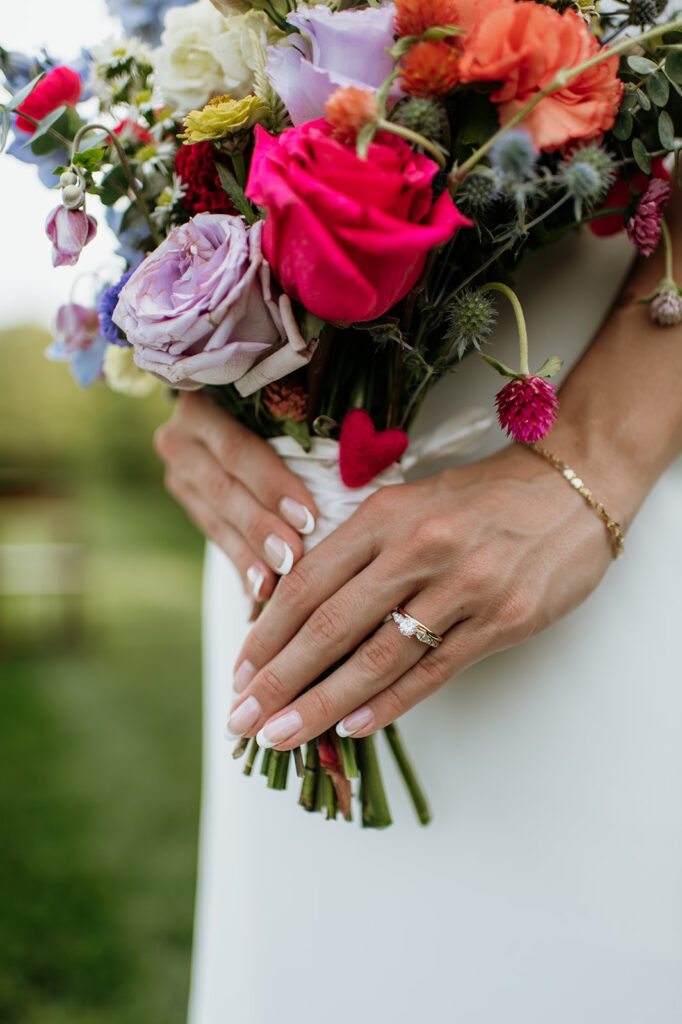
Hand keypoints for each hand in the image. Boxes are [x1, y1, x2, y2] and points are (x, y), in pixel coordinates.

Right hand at [154, 391, 317, 601]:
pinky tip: (260, 597)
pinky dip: (243, 567)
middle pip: (223, 490)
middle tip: (293, 559)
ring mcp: (180, 474)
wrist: (236, 412)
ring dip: (248, 557)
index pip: (238, 450)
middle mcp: (182, 439)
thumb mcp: (289, 408)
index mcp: (205, 402)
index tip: (309, 518)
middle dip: (261, 528)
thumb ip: (308, 433)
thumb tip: (363, 471)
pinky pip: (216, 540)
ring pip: (215, 522)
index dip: (273, 485)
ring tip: (273, 588)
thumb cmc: (286, 406)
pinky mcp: (188, 504)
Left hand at [226, 445, 613, 743]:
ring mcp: (464, 586)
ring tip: (282, 736)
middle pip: (332, 626)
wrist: (570, 490)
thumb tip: (300, 616)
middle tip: (242, 720)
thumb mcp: (410, 506)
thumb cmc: (479, 501)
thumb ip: (359, 553)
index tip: (239, 673)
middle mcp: (419, 548)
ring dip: (323, 704)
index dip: (267, 634)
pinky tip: (352, 726)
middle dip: (280, 681)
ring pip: (378, 657)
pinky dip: (389, 702)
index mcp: (386, 515)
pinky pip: (434, 670)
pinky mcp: (503, 619)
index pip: (308, 583)